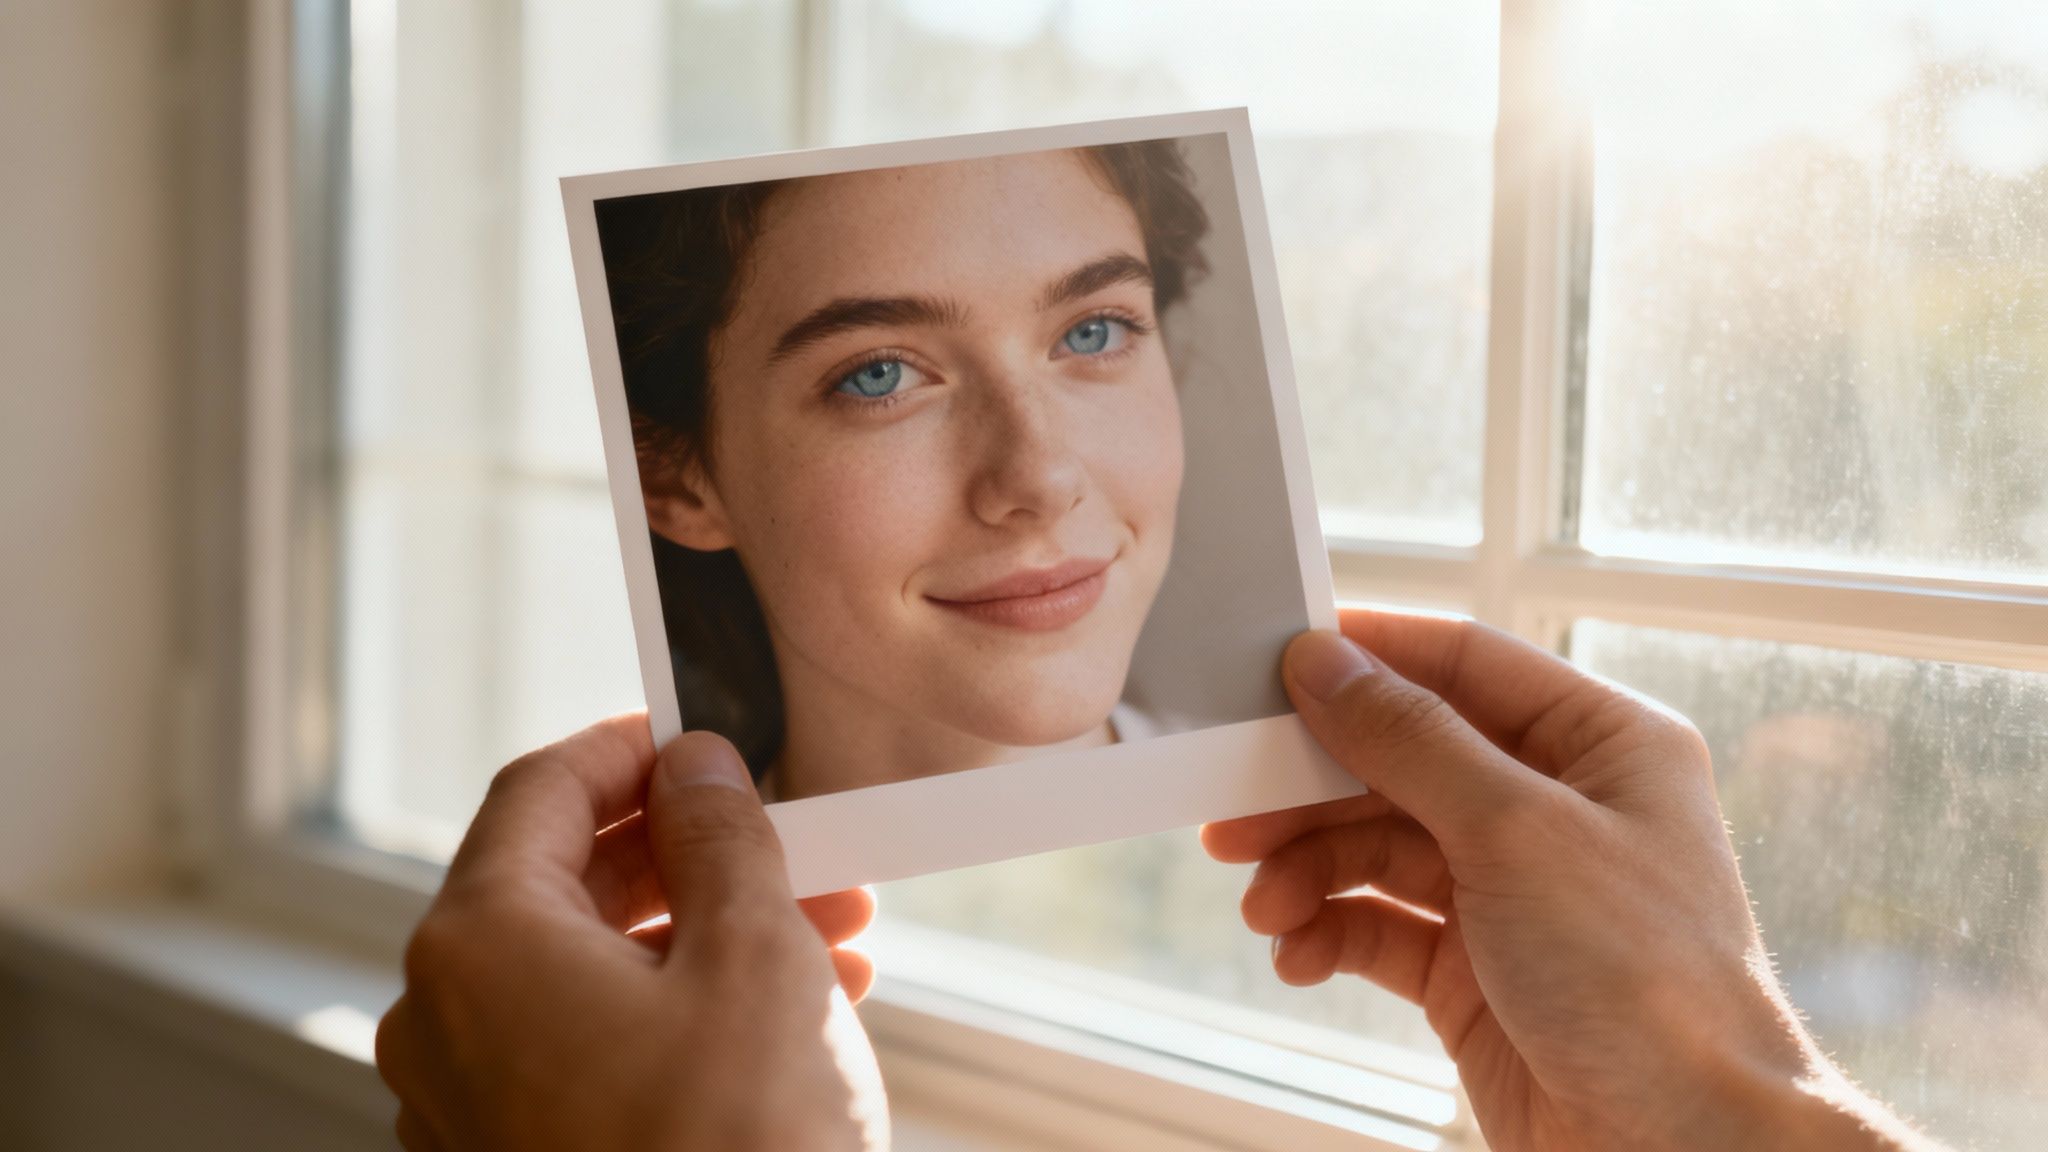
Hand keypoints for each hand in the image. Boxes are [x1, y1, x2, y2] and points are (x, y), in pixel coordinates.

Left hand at [377, 716, 887, 1151]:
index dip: (631, 750)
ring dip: (711, 937)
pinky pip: (591, 1049)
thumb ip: (721, 838)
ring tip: (833, 936)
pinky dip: (680, 1014)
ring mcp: (471, 1104)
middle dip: (703, 858)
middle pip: (571, 886)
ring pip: (593, 973)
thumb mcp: (753, 957)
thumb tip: (697, 769)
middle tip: (805, 846)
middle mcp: (446, 1019)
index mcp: (480, 945)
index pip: (541, 791)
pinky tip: (789, 1014)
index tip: (701, 735)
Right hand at [1204, 609, 1940, 1151]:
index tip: (1277, 662)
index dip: (1371, 657)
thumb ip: (1410, 741)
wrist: (1678, 1149)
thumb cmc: (1652, 987)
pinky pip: (1378, 925)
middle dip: (1315, 787)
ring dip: (1310, 868)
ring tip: (1266, 905)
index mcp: (1603, 744)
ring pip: (1378, 845)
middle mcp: (1557, 808)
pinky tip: (1298, 951)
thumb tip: (1328, 664)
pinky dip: (1328, 931)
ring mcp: (1513, 891)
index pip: (1467, 664)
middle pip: (1404, 759)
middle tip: (1236, 806)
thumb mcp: (1518, 832)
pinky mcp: (1475, 969)